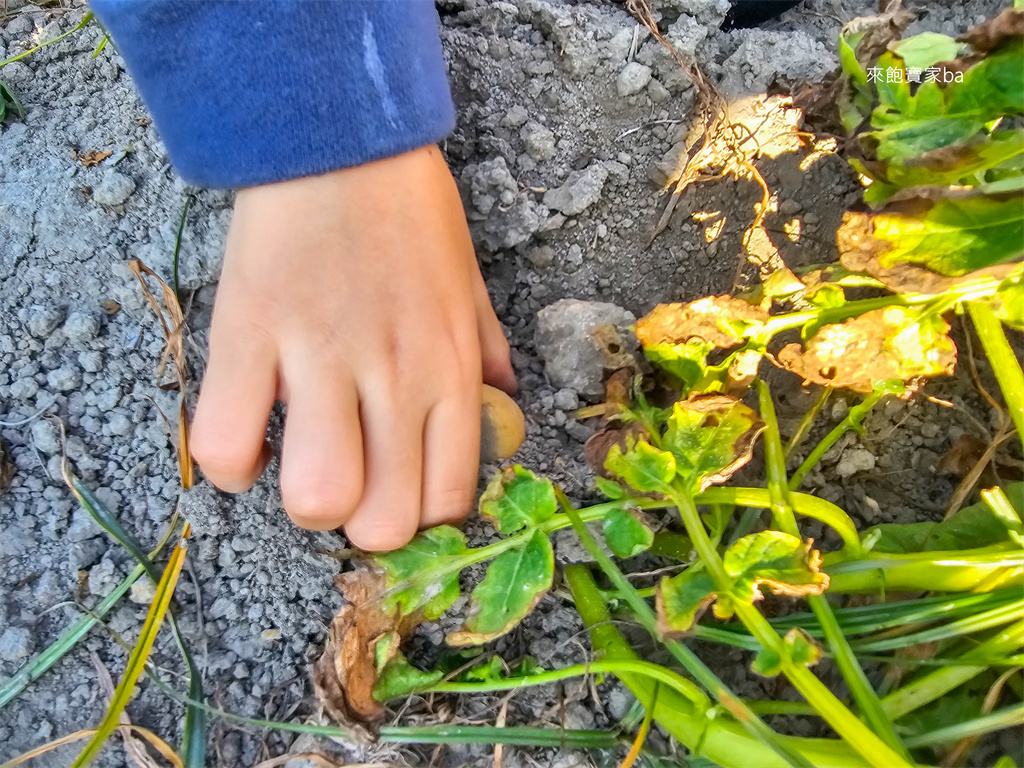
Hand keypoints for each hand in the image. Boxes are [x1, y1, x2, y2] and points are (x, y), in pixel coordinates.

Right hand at [189, 145, 515, 550]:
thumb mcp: (469, 283)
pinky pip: (226, 445)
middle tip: (351, 479)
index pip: (449, 499)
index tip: (396, 493)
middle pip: (383, 522)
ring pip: (316, 499)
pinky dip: (232, 462)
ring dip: (303, 499)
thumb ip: (488, 353)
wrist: (338, 135)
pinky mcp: (248, 333)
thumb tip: (505, 408)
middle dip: (363, 522)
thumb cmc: (410, 210)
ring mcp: (321, 357)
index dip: (420, 518)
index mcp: (451, 369)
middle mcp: (395, 375)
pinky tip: (250, 436)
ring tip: (299, 458)